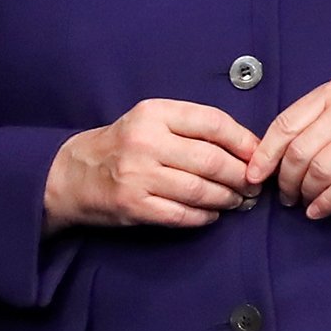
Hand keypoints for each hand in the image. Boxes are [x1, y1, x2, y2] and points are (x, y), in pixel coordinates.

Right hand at [43, 99, 261, 232]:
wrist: (72, 173)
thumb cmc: (122, 146)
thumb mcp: (151, 122)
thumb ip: (193, 129)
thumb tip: (248, 150)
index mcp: (153, 113)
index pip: (213, 123)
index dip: (244, 142)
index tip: (258, 156)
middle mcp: (145, 141)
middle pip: (213, 161)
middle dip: (241, 177)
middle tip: (252, 187)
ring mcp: (137, 175)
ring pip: (202, 191)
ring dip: (227, 200)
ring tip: (236, 202)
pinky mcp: (133, 205)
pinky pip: (183, 215)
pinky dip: (204, 217)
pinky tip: (210, 214)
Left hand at [246, 77, 330, 219]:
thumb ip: (310, 126)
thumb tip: (266, 158)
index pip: (285, 124)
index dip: (265, 154)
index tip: (254, 175)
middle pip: (299, 149)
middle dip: (285, 178)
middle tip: (284, 196)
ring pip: (319, 168)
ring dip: (305, 192)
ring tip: (302, 203)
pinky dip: (327, 202)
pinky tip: (319, 211)